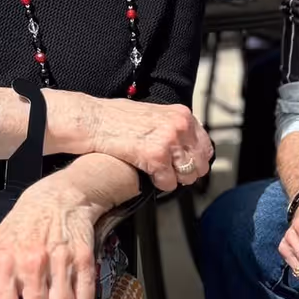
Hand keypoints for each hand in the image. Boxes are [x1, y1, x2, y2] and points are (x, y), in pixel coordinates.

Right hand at [84, 98, 213, 191]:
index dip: (196, 160)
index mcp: (182, 115)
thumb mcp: (155, 115)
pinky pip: (169, 182)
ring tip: (159, 174)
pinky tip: (148, 175)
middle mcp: (180, 126)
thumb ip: (173, 127)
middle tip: (171, 174)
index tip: (186, 166)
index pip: (205, 146)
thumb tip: (187, 146)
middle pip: (200, 163)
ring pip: (188, 175)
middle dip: (187, 173)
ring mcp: (169, 140)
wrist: (94, 120)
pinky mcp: (156, 156)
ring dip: (174, 179)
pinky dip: (160, 184)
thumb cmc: (118, 118)